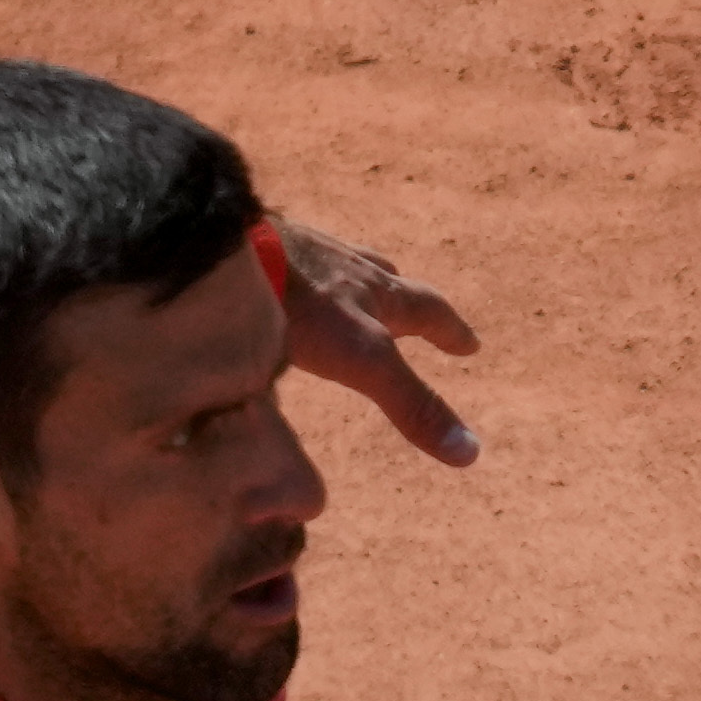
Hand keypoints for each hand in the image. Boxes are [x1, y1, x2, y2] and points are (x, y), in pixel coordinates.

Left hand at [269, 219, 482, 465]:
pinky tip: (284, 287)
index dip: (450, 332)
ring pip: (339, 266)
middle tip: (419, 314)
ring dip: (354, 283)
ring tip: (353, 294)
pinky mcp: (259, 249)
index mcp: (377, 291)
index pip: (428, 311)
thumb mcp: (366, 361)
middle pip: (387, 280)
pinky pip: (288, 263)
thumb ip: (411, 404)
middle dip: (406, 302)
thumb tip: (470, 451)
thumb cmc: (302, 305)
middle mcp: (345, 264)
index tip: (470, 345)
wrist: (230, 254)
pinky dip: (300, 276)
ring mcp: (301, 250)